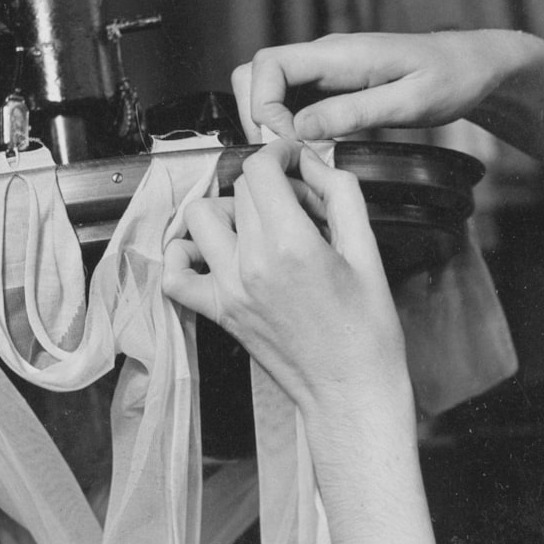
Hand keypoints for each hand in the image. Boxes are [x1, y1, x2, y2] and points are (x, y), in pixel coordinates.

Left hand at [163, 140, 411, 435]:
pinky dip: (183, 256)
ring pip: (200, 218)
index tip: (292, 159)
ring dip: (228, 211)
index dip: (278, 154)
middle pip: (239, 191)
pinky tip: (212, 252)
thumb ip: (341, 195)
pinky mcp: (217, 311)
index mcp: (292, 245)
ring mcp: (228, 289)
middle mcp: (251, 264)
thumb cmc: (366, 330)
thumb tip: (314, 162)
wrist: (349, 390)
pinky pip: (175, 274)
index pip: (260, 170)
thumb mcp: (368, 252)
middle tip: (299, 207)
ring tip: (259, 226)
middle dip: (270, 187)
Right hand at [231, 30, 523, 141]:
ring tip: (298, 152)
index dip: (263, 106)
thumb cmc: (451, 79)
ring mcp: (322, 69)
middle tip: (285, 151)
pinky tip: (311, 146)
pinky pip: (288, 100)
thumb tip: (300, 128)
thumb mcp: (409, 102)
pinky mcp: (327, 84)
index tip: (289, 140)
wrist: (474, 65)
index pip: (267, 65)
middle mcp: (323, 56)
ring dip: (269, 122)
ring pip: (266, 88)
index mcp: (339, 52)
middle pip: (254, 74)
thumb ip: (353, 113)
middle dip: (256, 115)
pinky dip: (286, 125)